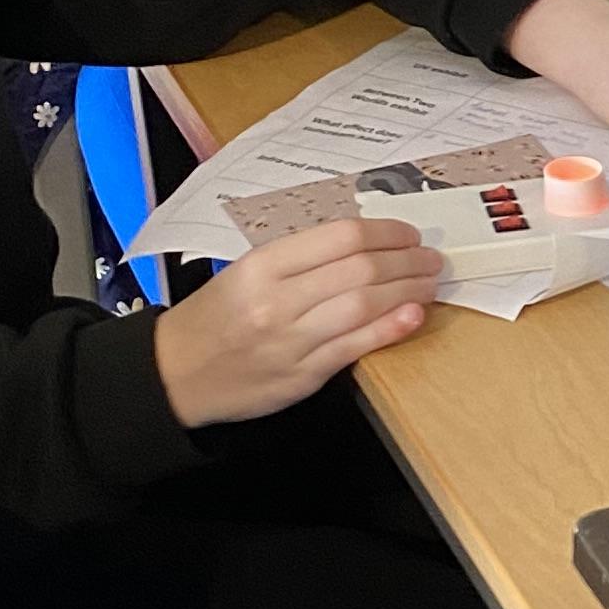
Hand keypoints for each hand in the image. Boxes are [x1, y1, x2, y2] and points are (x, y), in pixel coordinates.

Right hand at [151, 214, 443, 428]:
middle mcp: (277, 300)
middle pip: (360, 270)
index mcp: (262, 265)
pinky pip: (356, 347)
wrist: (176, 373)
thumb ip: (301, 257)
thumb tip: (366, 243)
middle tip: (432, 258)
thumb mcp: (247, 271)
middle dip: (408, 261)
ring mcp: (291, 340)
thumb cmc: (217, 317)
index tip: (409, 234)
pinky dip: (391, 328)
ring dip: (408, 291)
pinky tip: (414, 315)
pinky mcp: (302, 376)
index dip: (387, 232)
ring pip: (364, 306)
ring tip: (430, 283)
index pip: (340, 237)